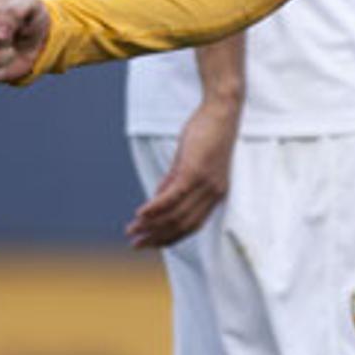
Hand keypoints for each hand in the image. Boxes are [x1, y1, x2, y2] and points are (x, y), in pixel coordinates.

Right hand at [0, 0, 50, 83]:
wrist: (31, 39)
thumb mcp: (32, 5)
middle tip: (13, 38)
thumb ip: (16, 10)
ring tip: (10, 52)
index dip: (7, 23)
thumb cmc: (28, 16)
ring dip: (2, 59)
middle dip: (4, 43)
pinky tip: (1, 66)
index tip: (17, 20)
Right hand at [127, 98, 238, 247]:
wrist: (222, 110)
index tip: (151, 243)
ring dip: (152, 225)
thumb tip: (157, 198)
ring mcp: (205, 183)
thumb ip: (174, 181)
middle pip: (182, 225)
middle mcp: (213, 194)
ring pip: (176, 214)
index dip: (170, 238)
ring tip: (132, 230)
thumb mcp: (189, 161)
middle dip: (157, 238)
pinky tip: (140, 214)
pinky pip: (173, 196)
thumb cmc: (207, 132)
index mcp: (215, 195)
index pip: (192, 226)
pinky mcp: (195, 171)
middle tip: (136, 244)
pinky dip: (155, 208)